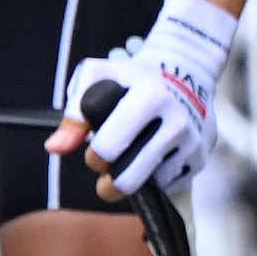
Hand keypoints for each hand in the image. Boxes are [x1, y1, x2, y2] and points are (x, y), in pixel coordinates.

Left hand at [62, 0, 237, 198]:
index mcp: (149, 97)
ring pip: (150, 186)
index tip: (94, 151)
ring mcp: (192, 141)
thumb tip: (55, 148)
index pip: (109, 149)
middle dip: (110, 183)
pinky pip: (169, 185)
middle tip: (107, 171)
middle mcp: (176, 121)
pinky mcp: (201, 157)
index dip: (94, 157)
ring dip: (134, 179)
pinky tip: (153, 155)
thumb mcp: (98, 77)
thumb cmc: (132, 76)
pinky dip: (155, 177)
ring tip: (132, 155)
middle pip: (130, 180)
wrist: (187, 69)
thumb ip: (73, 112)